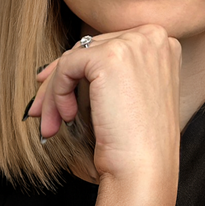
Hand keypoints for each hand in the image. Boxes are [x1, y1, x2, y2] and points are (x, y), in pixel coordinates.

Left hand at [29, 25, 181, 205]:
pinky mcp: (110, 57)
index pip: (109, 46)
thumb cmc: (139, 142)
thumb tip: (61, 64)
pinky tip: (66, 117)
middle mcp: (152, 37)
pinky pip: (67, 65)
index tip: (57, 88)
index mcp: (163, 44)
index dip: (79, 68)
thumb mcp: (132, 95)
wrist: (144, 168)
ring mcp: (134, 44)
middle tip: (42, 110)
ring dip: (55, 92)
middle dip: (61, 81)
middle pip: (89, 49)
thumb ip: (114, 72)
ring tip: (51, 122)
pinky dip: (58, 93)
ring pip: (74, 57)